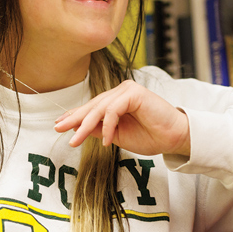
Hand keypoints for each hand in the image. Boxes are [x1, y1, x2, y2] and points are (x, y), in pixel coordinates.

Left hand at [55, 80, 190, 156]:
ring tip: (75, 140)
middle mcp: (121, 92)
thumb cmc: (150, 136)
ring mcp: (127, 90)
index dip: (75, 115)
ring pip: (100, 108)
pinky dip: (107, 126)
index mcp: (117, 101)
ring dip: (86, 125)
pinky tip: (105, 140)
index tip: (60, 125)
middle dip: (74, 119)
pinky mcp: (134, 93)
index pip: (92, 107)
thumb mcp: (117, 136)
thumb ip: (98, 130)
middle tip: (58, 129)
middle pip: (92, 106)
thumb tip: (77, 128)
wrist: (173, 138)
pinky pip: (113, 110)